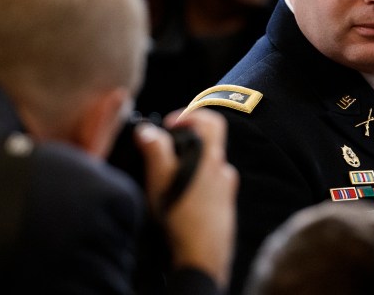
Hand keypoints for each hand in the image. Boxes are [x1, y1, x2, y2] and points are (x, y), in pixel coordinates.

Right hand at [134, 108, 238, 287]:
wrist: (203, 257)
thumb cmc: (183, 218)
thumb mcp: (161, 179)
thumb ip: (155, 150)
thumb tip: (147, 130)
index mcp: (211, 158)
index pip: (212, 120)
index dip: (190, 115)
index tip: (170, 125)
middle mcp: (224, 171)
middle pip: (207, 145)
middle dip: (184, 146)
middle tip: (162, 155)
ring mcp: (227, 190)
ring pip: (207, 168)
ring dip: (188, 168)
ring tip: (166, 183)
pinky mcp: (224, 208)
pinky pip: (209, 188)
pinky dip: (193, 188)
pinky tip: (178, 202)